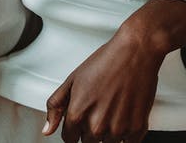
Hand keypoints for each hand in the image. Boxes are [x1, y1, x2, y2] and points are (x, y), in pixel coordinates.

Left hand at [42, 28, 163, 142]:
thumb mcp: (72, 80)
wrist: (136, 52)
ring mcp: (118, 129)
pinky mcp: (137, 129)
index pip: (69, 139)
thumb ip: (56, 106)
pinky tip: (126, 113)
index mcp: (77, 114)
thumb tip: (47, 129)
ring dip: (109, 132)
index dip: (74, 129)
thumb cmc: (106, 61)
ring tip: (114, 108)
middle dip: (91, 130)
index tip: (81, 120)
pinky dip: (127, 132)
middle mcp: (97, 126)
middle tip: (100, 108)